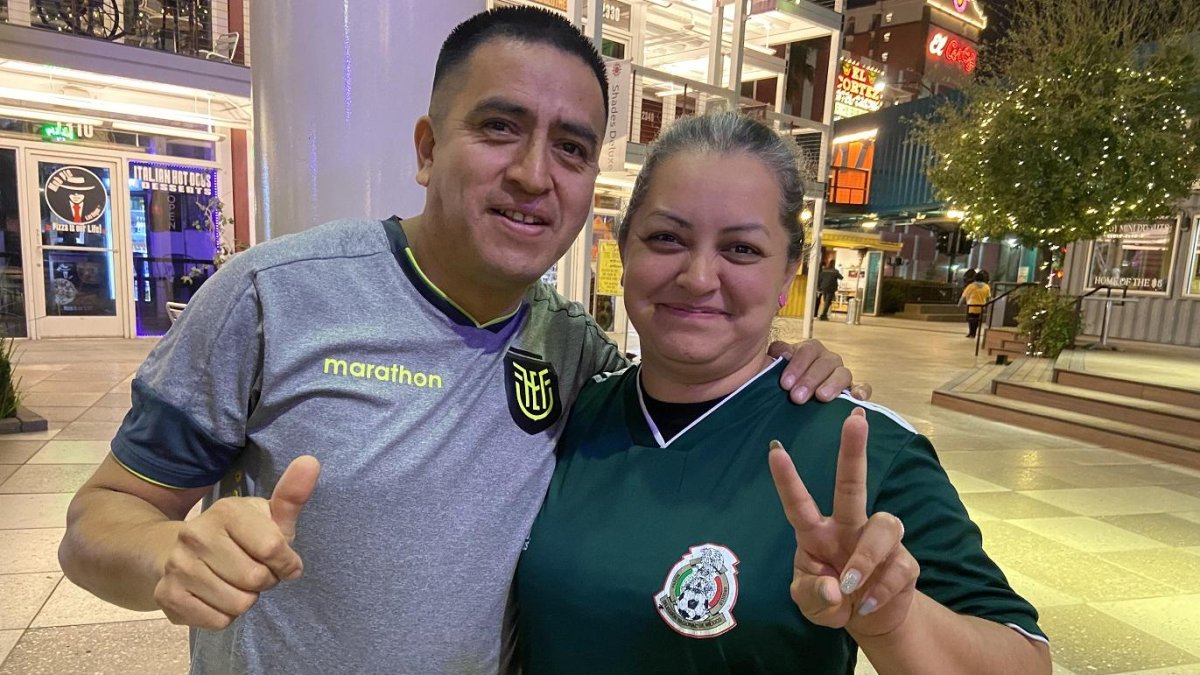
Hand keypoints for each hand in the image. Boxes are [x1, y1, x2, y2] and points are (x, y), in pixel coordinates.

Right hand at [153, 456, 320, 629]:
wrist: (180, 553)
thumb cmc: (240, 536)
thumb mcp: (268, 517)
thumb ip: (291, 495)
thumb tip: (311, 461)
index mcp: (225, 510)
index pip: (273, 548)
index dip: (286, 562)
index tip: (283, 560)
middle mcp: (195, 534)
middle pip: (255, 579)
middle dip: (265, 581)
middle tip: (254, 571)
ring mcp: (178, 565)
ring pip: (238, 604)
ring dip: (245, 600)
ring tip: (235, 583)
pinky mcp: (167, 595)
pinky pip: (217, 621)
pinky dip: (225, 615)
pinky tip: (217, 596)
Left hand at [768, 339, 869, 402]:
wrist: (785, 401)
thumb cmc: (782, 384)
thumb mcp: (773, 367)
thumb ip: (776, 355)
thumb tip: (783, 352)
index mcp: (809, 351)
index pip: (808, 350)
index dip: (797, 365)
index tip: (785, 383)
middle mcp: (827, 360)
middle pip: (825, 362)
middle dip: (810, 379)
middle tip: (797, 397)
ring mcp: (841, 375)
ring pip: (843, 373)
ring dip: (832, 385)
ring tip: (821, 397)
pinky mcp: (852, 391)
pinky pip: (862, 387)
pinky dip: (862, 390)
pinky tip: (856, 398)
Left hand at [768, 409, 916, 637]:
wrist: (870, 620)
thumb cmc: (832, 599)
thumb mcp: (810, 603)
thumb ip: (813, 595)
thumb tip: (833, 586)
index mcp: (817, 533)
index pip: (799, 504)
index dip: (787, 479)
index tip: (774, 449)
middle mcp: (848, 527)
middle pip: (852, 484)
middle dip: (853, 452)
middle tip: (856, 420)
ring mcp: (879, 541)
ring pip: (882, 525)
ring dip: (865, 558)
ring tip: (851, 584)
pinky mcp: (904, 561)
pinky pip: (897, 566)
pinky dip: (880, 590)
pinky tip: (868, 604)